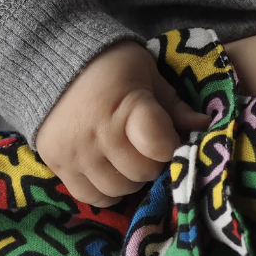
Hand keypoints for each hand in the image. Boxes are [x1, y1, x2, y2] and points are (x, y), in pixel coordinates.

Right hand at [35, 40, 210, 206]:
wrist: (49, 59)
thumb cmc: (110, 67)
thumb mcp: (147, 75)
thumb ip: (174, 105)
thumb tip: (205, 126)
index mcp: (127, 106)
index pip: (160, 147)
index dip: (170, 146)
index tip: (167, 138)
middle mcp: (98, 134)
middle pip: (143, 173)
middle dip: (151, 163)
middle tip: (145, 148)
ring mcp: (76, 153)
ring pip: (118, 190)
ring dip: (128, 179)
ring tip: (124, 158)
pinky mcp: (57, 164)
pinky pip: (91, 196)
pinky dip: (105, 190)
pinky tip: (107, 170)